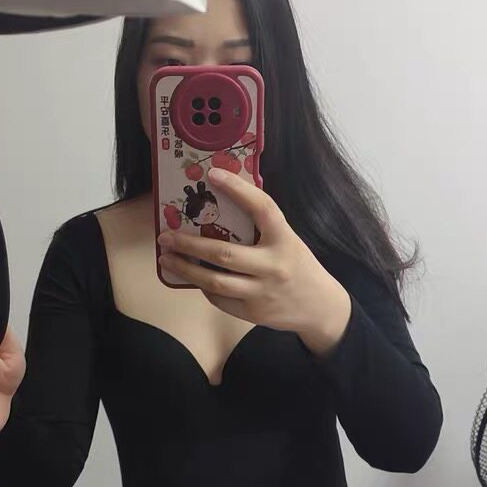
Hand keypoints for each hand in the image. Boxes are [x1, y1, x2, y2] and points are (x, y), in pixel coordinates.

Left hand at [158, 167, 351, 355]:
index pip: (262, 208)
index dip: (238, 189)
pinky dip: (203, 287)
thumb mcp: (288, 240)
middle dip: (188, 244)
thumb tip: (224, 202)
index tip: (213, 174)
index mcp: (285, 240)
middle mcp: (274, 266)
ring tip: (167, 259)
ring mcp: (262, 293)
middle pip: (223, 254)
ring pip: (215, 282)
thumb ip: (263, 227)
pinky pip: (220, 299)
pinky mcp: (253, 313)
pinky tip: (193, 277)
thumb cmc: (298, 265)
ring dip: (186, 269)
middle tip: (166, 236)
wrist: (320, 307)